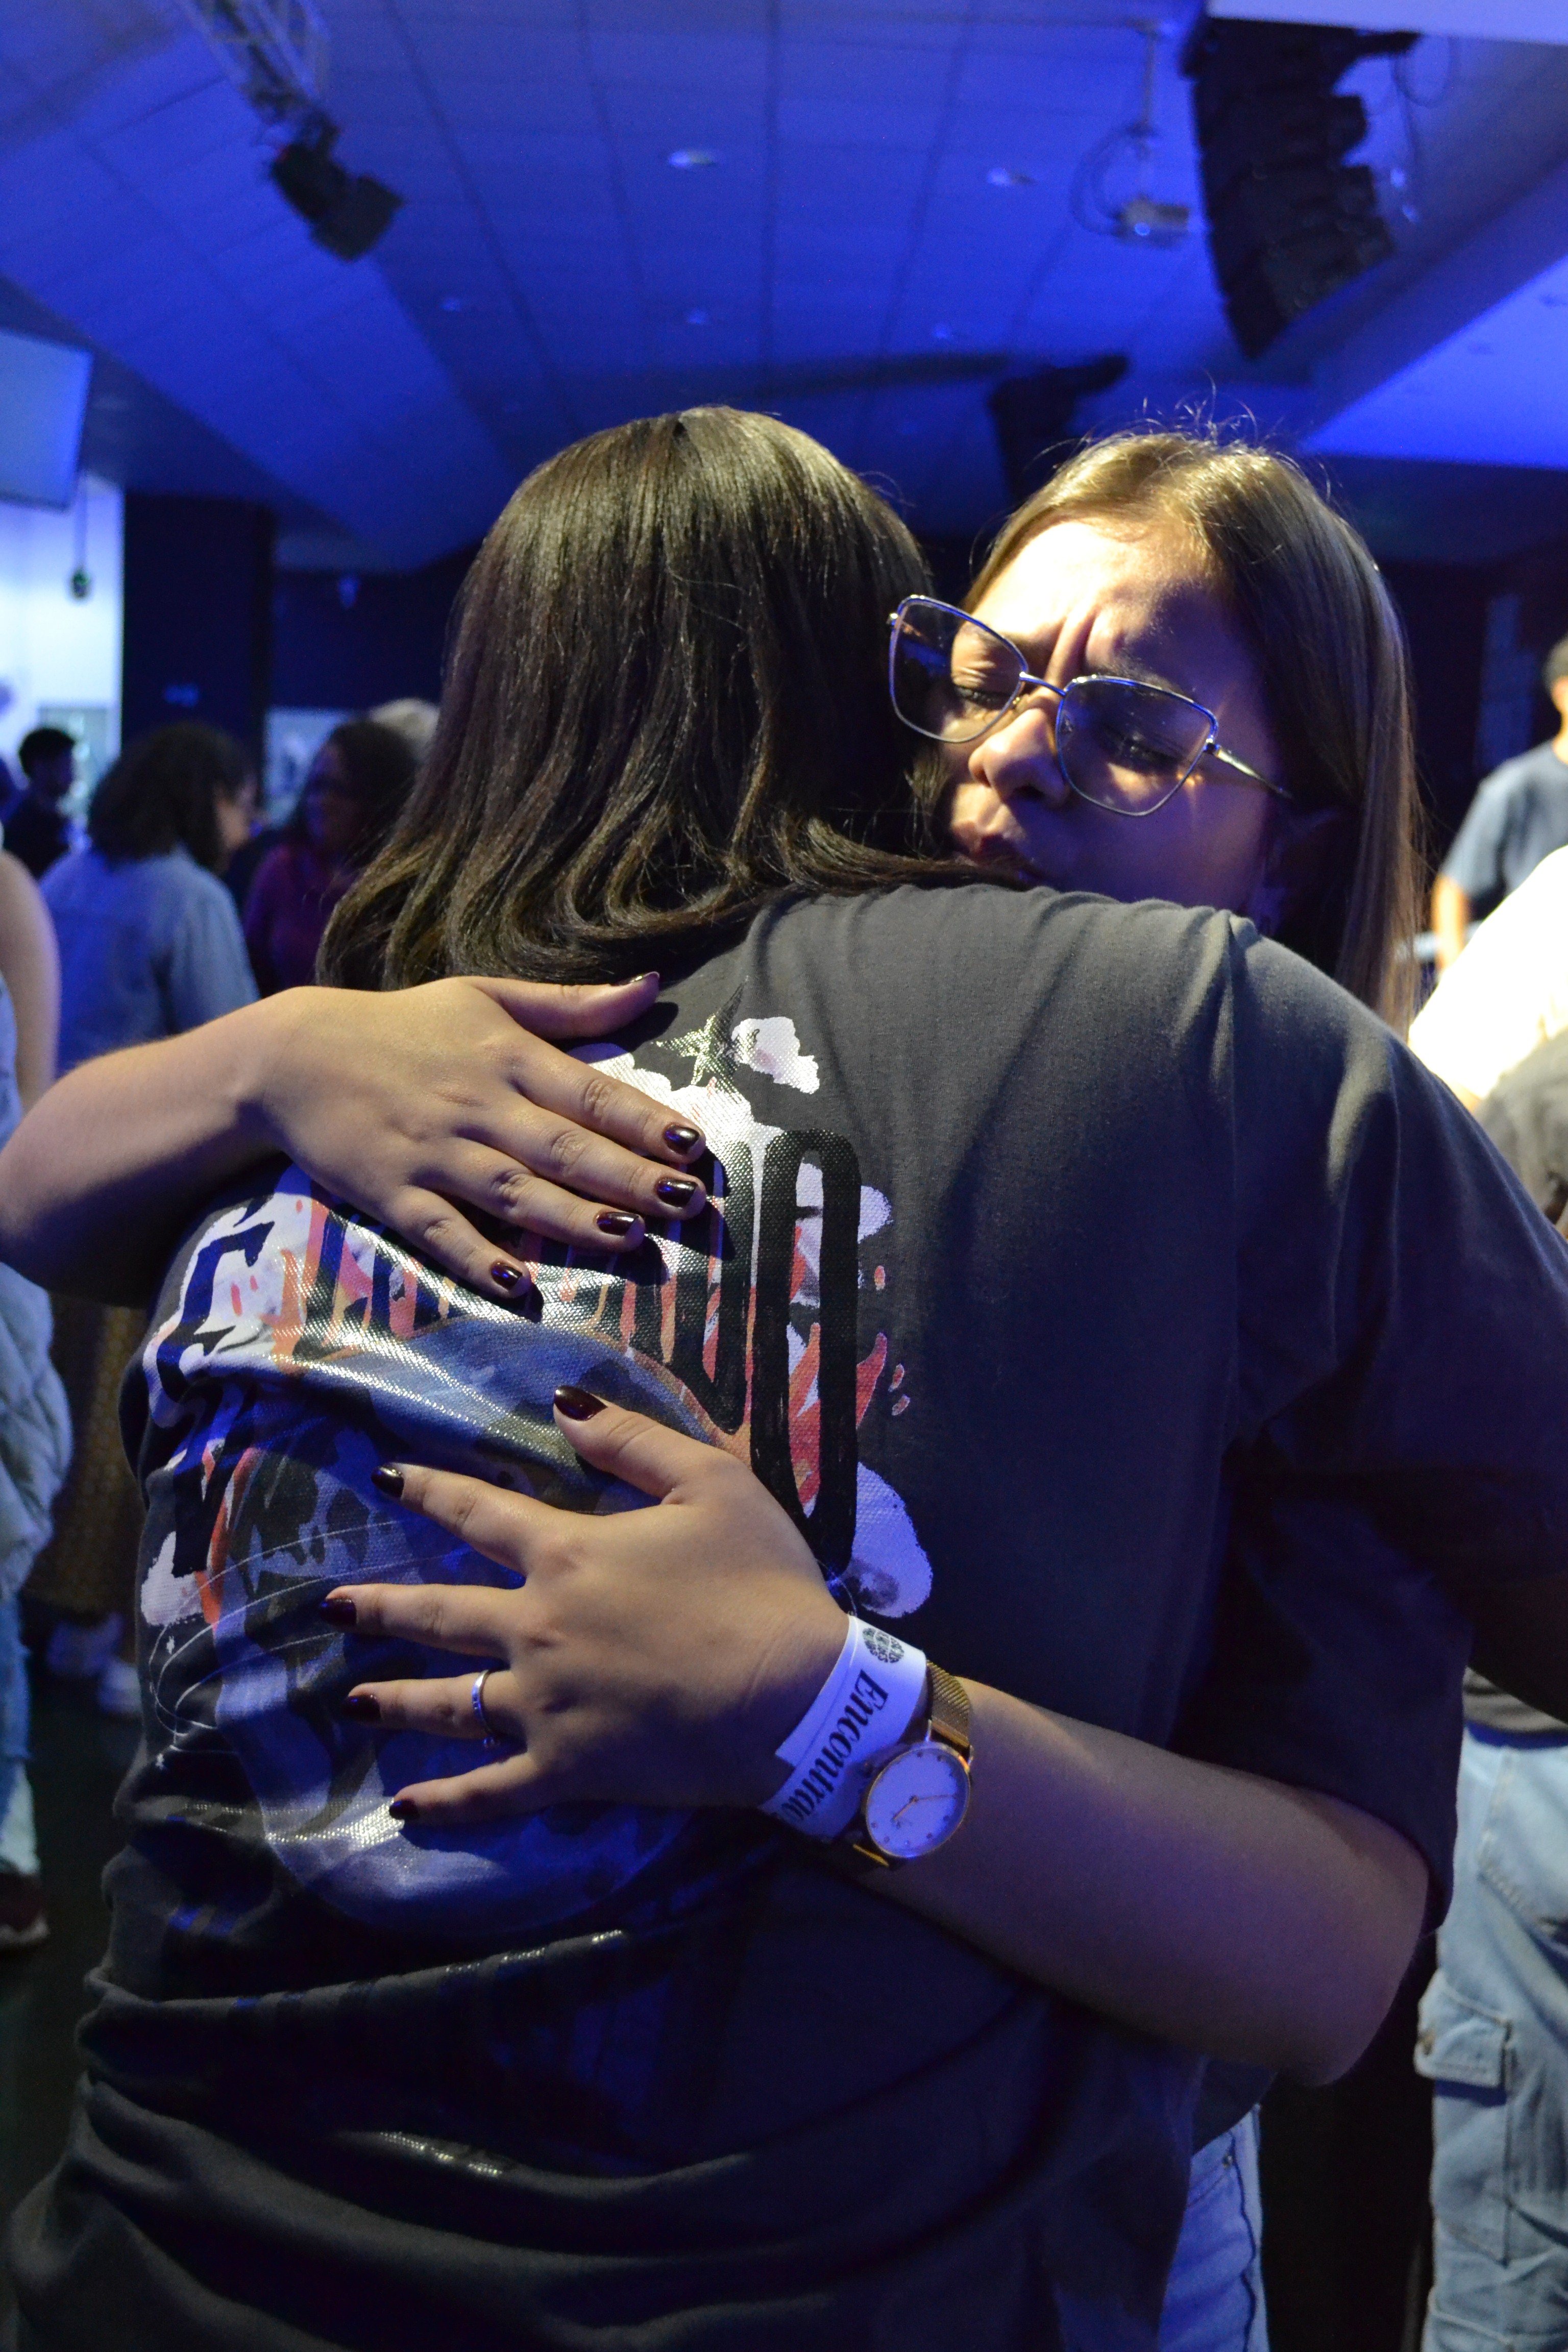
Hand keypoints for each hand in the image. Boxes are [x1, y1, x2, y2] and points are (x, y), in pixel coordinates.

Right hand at [250, 974, 707, 1298]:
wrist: (295, 1055)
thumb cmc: (406, 1027)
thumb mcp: (487, 997)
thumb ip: (572, 1004)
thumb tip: (652, 986)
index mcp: (507, 1055)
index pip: (588, 1092)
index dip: (642, 1120)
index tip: (692, 1146)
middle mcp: (476, 1105)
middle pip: (563, 1147)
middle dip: (628, 1176)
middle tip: (686, 1203)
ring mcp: (433, 1152)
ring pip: (512, 1190)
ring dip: (572, 1216)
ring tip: (629, 1238)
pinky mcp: (391, 1193)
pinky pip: (440, 1231)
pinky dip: (477, 1258)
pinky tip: (519, 1285)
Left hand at [331, 1392, 847, 1825]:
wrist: (799, 1696)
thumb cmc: (762, 1583)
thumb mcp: (712, 1483)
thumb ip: (633, 1440)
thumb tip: (562, 1406)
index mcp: (568, 1554)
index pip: (478, 1512)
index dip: (429, 1490)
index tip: (385, 1479)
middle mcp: (537, 1628)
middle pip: (441, 1614)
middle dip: (380, 1609)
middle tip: (330, 1609)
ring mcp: (544, 1706)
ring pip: (449, 1703)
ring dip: (394, 1701)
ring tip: (350, 1702)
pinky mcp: (567, 1770)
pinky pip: (491, 1792)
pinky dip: (446, 1804)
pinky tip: (405, 1811)